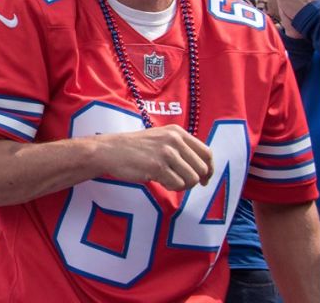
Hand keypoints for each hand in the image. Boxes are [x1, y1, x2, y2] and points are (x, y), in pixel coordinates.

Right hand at [96, 125, 213, 191]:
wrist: (110, 150)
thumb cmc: (135, 148)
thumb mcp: (161, 138)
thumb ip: (181, 147)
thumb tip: (203, 169)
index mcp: (177, 132)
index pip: (206, 153)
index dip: (209, 169)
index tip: (205, 179)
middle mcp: (174, 140)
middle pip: (201, 168)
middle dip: (194, 180)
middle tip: (180, 182)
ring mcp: (166, 153)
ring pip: (191, 179)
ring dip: (182, 185)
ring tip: (168, 180)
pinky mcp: (157, 167)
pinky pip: (177, 185)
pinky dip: (170, 187)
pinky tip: (159, 180)